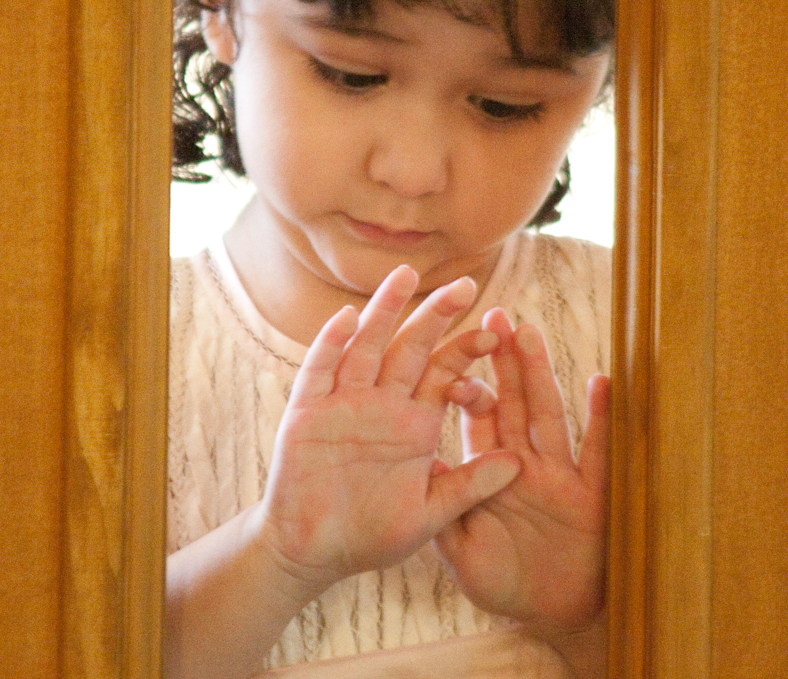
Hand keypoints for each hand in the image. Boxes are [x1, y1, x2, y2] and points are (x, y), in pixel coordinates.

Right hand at [256, 267, 520, 597]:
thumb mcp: (430, 514)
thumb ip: (470, 487)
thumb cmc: (373, 534)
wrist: (314, 553)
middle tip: (466, 286)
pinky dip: (332, 344)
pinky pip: (320, 371)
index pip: (445, 373)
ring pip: (367, 346)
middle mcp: (382, 402)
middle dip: (436, 316)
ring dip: (384, 311)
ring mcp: (344, 402)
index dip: (467, 352)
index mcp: (415, 421)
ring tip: (406, 276)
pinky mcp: (307, 412)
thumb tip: (519, 463)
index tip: (495, 336)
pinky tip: (348, 318)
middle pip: (411, 347)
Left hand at [433, 309, 609, 631]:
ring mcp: (559, 476)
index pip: (478, 415)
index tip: (456, 349)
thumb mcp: (461, 547)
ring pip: (547, 415)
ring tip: (529, 334)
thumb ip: (443, 504)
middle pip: (512, 400)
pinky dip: (601, 420)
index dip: (469, 381)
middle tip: (494, 314)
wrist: (551, 616)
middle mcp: (525, 462)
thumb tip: (419, 457)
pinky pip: (597, 453)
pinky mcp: (591, 498)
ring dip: (539, 375)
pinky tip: (602, 383)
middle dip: (503, 360)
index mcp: (490, 469)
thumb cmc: (504, 580)